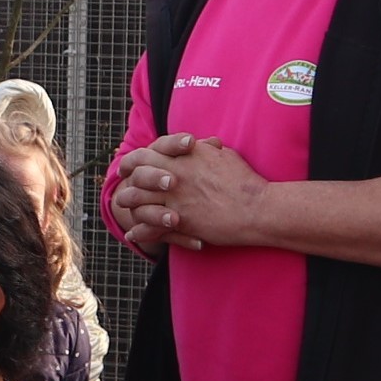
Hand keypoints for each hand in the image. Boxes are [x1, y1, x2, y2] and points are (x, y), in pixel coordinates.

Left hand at [114, 133, 267, 252]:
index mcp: (185, 156)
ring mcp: (174, 197)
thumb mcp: (226, 157)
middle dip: (126, 177)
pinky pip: (149, 225)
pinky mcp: (178, 219)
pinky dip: (139, 231)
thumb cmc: (246, 181)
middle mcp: (175, 173)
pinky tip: (133, 235)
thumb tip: (205, 145)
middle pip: (137, 173)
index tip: (133, 163)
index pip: (149, 152)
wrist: (257, 208)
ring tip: (124, 206)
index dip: (136, 158)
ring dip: (128, 202)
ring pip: (137, 197)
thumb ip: (208, 150)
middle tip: (123, 181)